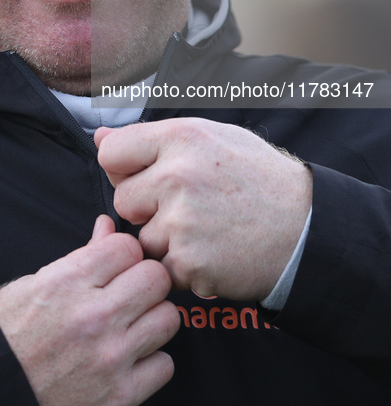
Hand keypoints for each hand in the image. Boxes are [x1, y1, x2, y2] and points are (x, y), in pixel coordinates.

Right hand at [0, 217, 179, 405]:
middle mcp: (93, 316)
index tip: (119, 267)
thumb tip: (107, 227)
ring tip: (132, 328)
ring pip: (168, 318)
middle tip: (132, 295)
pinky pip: (164, 365)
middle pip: (156, 277)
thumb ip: (79, 256)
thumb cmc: (6, 340)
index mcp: (67, 282)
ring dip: (153, 322)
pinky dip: (151, 364)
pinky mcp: (120, 396)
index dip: (125, 254)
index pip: (128, 246)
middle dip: (146, 283)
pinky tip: (131, 362)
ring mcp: (110, 356)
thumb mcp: (31, 286)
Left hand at [95, 118, 312, 300]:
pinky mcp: (190, 262)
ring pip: (143, 239)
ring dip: (166, 242)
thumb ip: (152, 138)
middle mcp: (177, 175)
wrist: (306, 229)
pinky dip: (183, 268)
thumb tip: (99, 136)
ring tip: (207, 230)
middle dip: (146, 209)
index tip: (146, 178)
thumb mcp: (212, 139)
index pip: (111, 153)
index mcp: (181, 137)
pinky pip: (164, 268)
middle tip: (187, 208)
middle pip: (123, 201)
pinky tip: (213, 252)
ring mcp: (182, 221)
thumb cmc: (257, 179)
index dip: (124, 170)